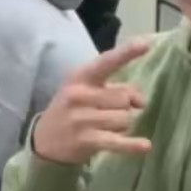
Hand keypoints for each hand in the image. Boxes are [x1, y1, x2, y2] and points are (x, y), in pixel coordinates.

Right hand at [33, 41, 151, 164]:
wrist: (44, 141)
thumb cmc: (74, 109)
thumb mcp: (90, 91)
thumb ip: (119, 89)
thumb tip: (142, 102)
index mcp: (81, 77)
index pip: (107, 62)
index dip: (127, 53)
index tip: (146, 43)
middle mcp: (79, 95)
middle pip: (124, 98)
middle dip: (126, 106)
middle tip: (110, 112)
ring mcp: (81, 118)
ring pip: (125, 119)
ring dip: (123, 125)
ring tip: (105, 127)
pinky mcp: (86, 140)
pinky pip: (117, 141)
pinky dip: (132, 145)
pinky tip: (145, 146)